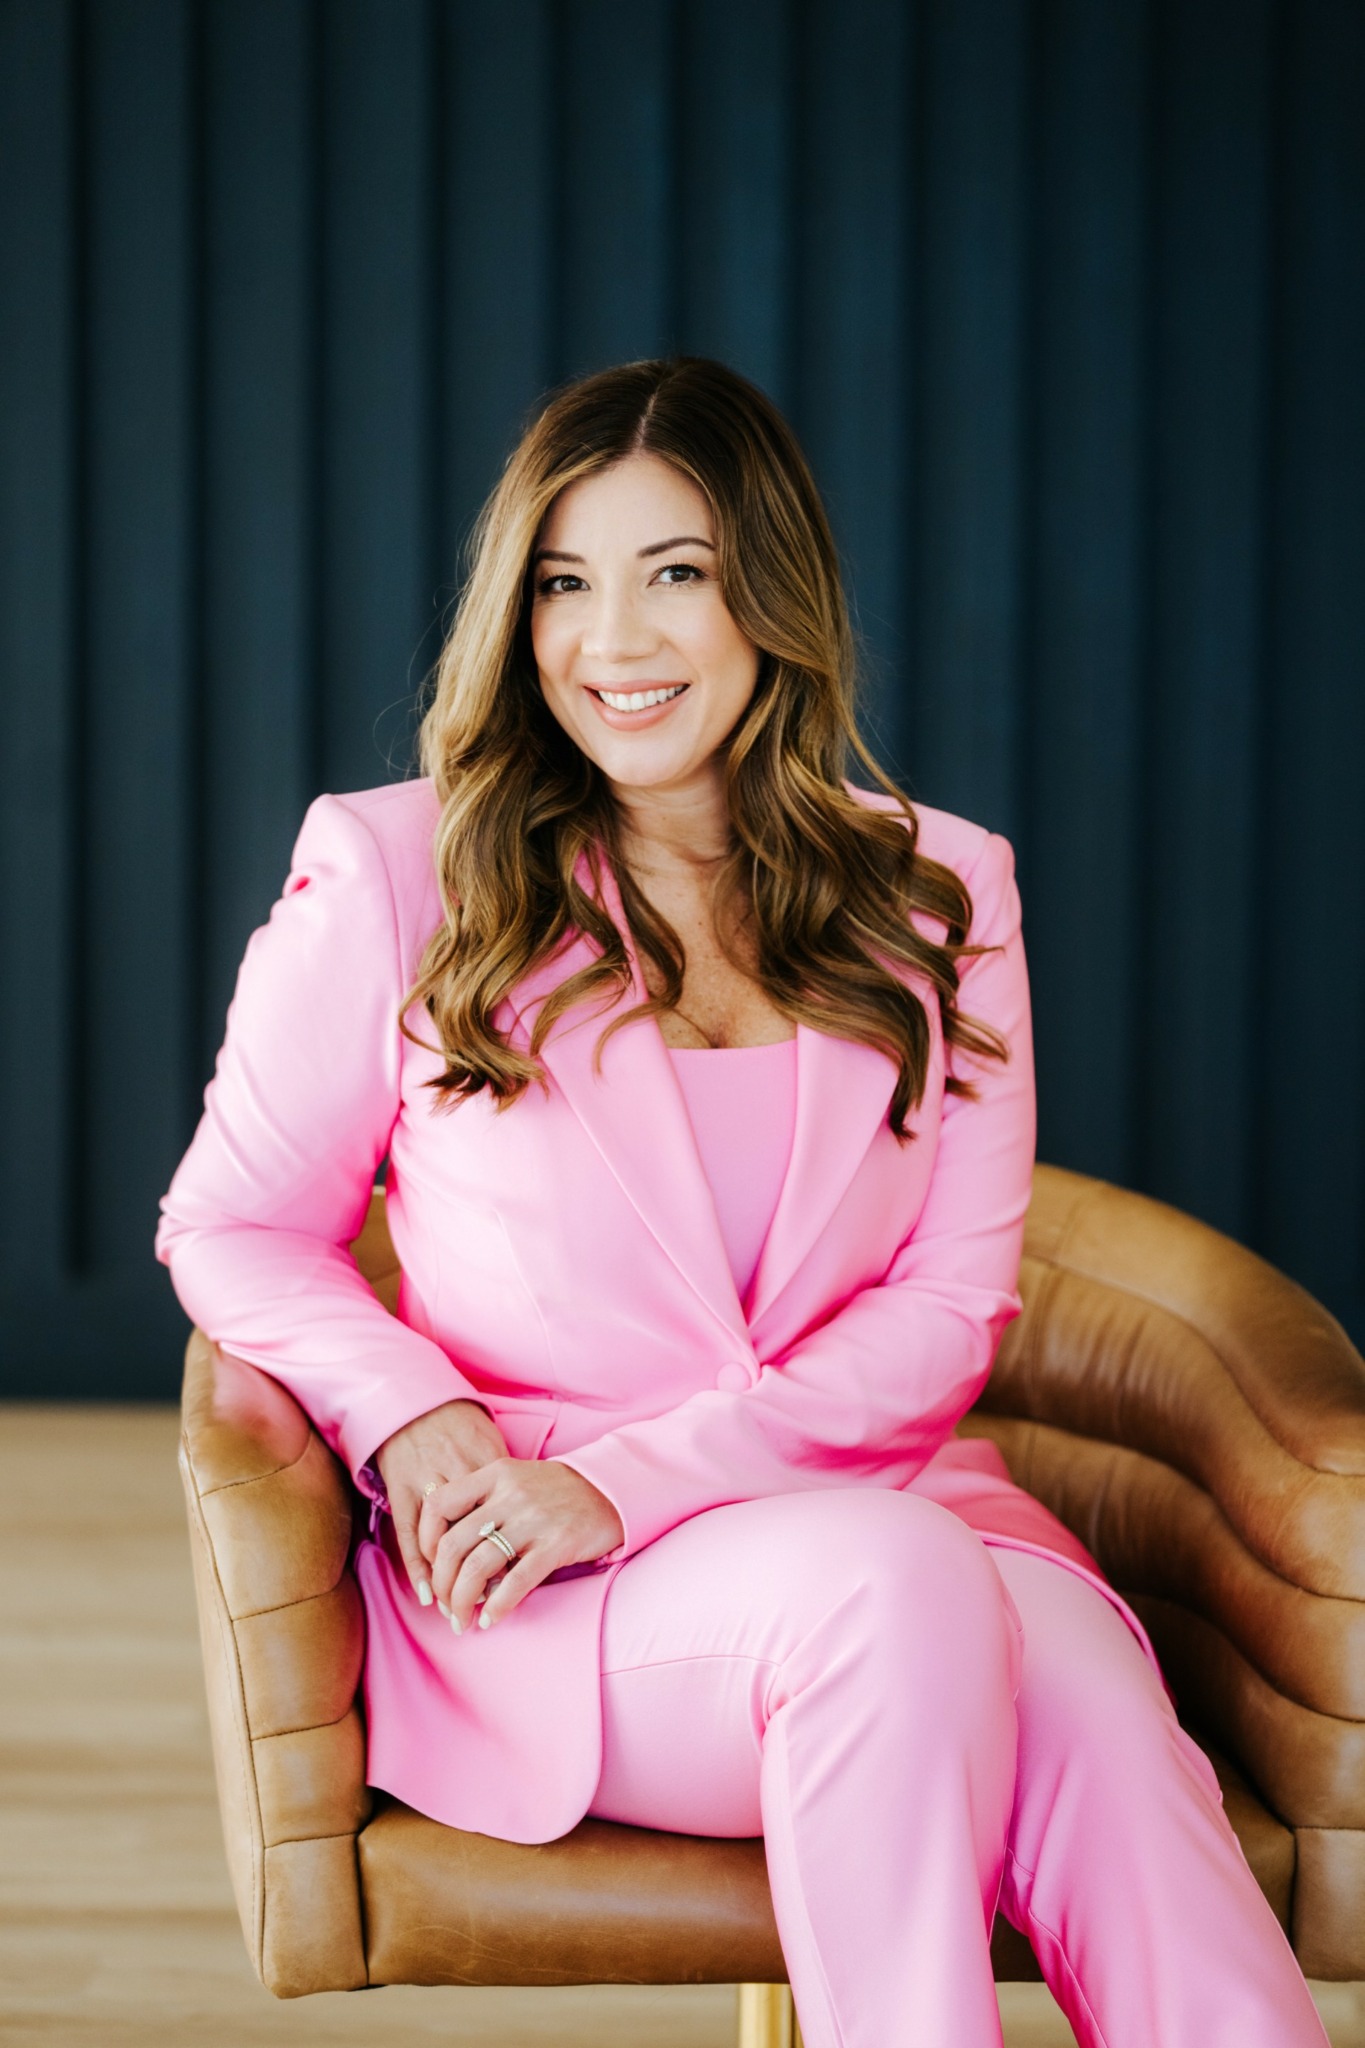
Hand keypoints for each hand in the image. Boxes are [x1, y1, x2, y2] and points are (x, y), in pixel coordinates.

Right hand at [374, 1399, 509, 1606]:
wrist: (415, 1402)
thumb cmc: (460, 1429)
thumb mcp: (491, 1447)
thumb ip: (507, 1483)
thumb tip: (527, 1527)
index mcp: (488, 1461)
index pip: (505, 1516)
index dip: (512, 1551)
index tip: (519, 1582)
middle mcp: (458, 1471)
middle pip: (475, 1532)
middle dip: (482, 1574)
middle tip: (488, 1606)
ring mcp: (426, 1479)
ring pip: (442, 1539)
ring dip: (450, 1579)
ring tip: (458, 1610)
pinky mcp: (400, 1487)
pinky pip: (407, 1534)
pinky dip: (418, 1567)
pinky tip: (427, 1595)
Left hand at [428, 1458, 624, 1633]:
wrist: (611, 1489)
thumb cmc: (556, 1492)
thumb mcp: (515, 1481)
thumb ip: (482, 1503)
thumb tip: (446, 1552)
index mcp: (494, 1474)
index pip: (438, 1505)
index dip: (424, 1542)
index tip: (429, 1567)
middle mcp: (510, 1494)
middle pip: (453, 1545)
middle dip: (442, 1584)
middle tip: (444, 1607)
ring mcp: (534, 1519)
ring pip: (478, 1566)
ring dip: (462, 1601)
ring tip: (461, 1621)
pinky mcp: (557, 1544)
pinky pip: (516, 1582)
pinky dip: (497, 1607)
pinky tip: (490, 1619)